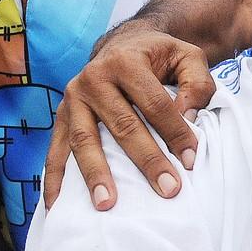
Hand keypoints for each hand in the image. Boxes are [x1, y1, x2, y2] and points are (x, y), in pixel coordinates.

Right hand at [45, 20, 214, 210]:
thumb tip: (188, 118)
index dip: (175, 132)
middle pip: (123, 125)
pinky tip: (56, 205)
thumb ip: (197, 83)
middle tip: (168, 189)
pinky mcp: (60, 116)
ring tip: (107, 205)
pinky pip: (55, 149)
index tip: (191, 160)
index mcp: (127, 61)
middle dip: (147, 160)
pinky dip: (54, 178)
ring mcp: (73, 98)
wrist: (123, 45)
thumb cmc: (161, 57)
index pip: (155, 104)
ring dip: (95, 175)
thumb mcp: (188, 57)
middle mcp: (94, 78)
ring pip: (85, 140)